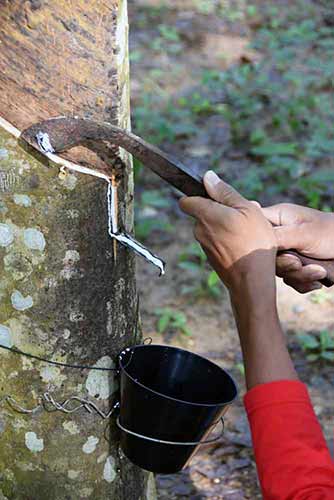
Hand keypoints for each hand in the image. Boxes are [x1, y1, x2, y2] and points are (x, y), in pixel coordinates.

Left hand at [179, 171, 276, 295]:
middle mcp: (200, 230)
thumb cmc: (252, 242)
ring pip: (212, 229)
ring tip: (248, 232)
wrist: (251, 280)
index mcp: (205, 214)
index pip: (186, 200)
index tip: (213, 196)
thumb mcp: (246, 209)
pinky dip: (228, 241)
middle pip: (203, 214)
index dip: (197, 195)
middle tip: (243, 215)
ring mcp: (204, 246)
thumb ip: (225, 192)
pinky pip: (218, 242)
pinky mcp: (212, 258)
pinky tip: (245, 245)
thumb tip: (208, 177)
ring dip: (226, 226)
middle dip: (220, 211)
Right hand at [262, 203, 333, 292]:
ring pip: (279, 271)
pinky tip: (318, 279)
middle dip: (285, 265)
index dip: (256, 242)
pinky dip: (305, 282)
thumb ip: (276, 236)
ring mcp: (289, 252)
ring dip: (300, 275)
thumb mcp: (302, 234)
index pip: (253, 227)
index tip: (271, 250)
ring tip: (318, 272)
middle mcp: (281, 235)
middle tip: (298, 263)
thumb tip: (248, 233)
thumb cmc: (333, 234)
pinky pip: (290, 280)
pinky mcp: (298, 267)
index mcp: (278, 218)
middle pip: (265, 256)